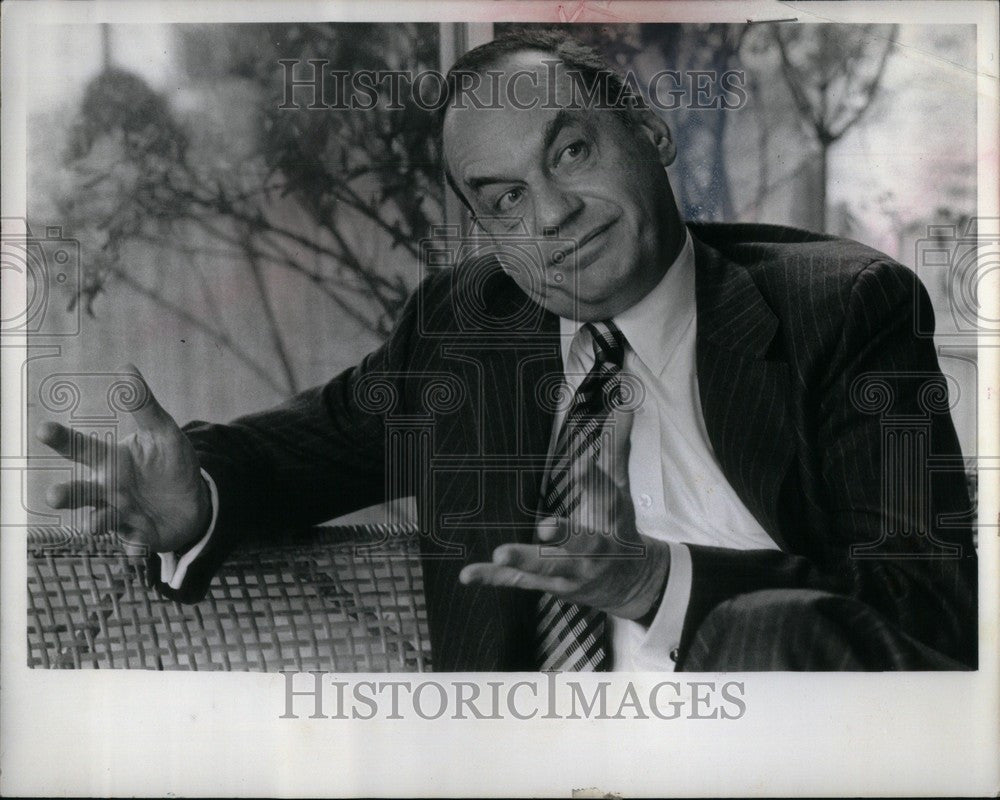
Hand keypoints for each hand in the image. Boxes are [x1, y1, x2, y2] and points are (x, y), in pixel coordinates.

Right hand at [36, 364, 210, 555]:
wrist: (195, 499)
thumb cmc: (170, 463)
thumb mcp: (163, 432)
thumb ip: (143, 405)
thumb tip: (126, 368)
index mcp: (110, 461)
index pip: (80, 448)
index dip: (62, 439)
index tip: (44, 429)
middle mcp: (108, 490)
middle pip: (79, 492)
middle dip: (65, 494)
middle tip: (54, 494)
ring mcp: (121, 515)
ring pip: (99, 520)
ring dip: (95, 522)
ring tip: (95, 523)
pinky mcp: (139, 535)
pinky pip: (133, 542)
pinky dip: (133, 545)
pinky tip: (137, 547)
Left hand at [459, 407, 669, 620]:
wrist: (629, 584)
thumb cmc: (618, 529)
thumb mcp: (621, 490)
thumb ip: (616, 449)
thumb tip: (624, 407)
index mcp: (610, 521)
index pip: (605, 496)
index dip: (593, 480)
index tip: (582, 463)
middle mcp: (592, 550)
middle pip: (579, 542)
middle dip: (562, 535)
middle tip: (543, 528)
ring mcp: (569, 571)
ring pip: (546, 567)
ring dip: (523, 561)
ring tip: (500, 553)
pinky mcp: (546, 584)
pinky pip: (516, 582)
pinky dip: (491, 578)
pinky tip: (467, 574)